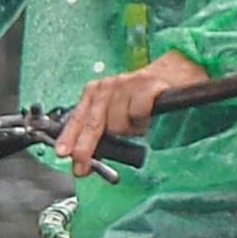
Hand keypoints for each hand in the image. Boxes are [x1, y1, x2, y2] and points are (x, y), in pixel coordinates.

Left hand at [48, 52, 210, 174]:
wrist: (173, 72)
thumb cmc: (142, 96)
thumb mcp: (116, 109)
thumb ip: (101, 128)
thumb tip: (87, 156)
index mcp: (95, 92)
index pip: (77, 118)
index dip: (69, 137)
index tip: (63, 153)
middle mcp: (107, 87)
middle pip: (93, 123)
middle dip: (86, 148)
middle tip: (82, 165)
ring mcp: (126, 85)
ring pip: (117, 123)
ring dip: (128, 131)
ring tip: (137, 125)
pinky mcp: (146, 85)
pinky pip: (137, 114)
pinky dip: (142, 121)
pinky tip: (146, 117)